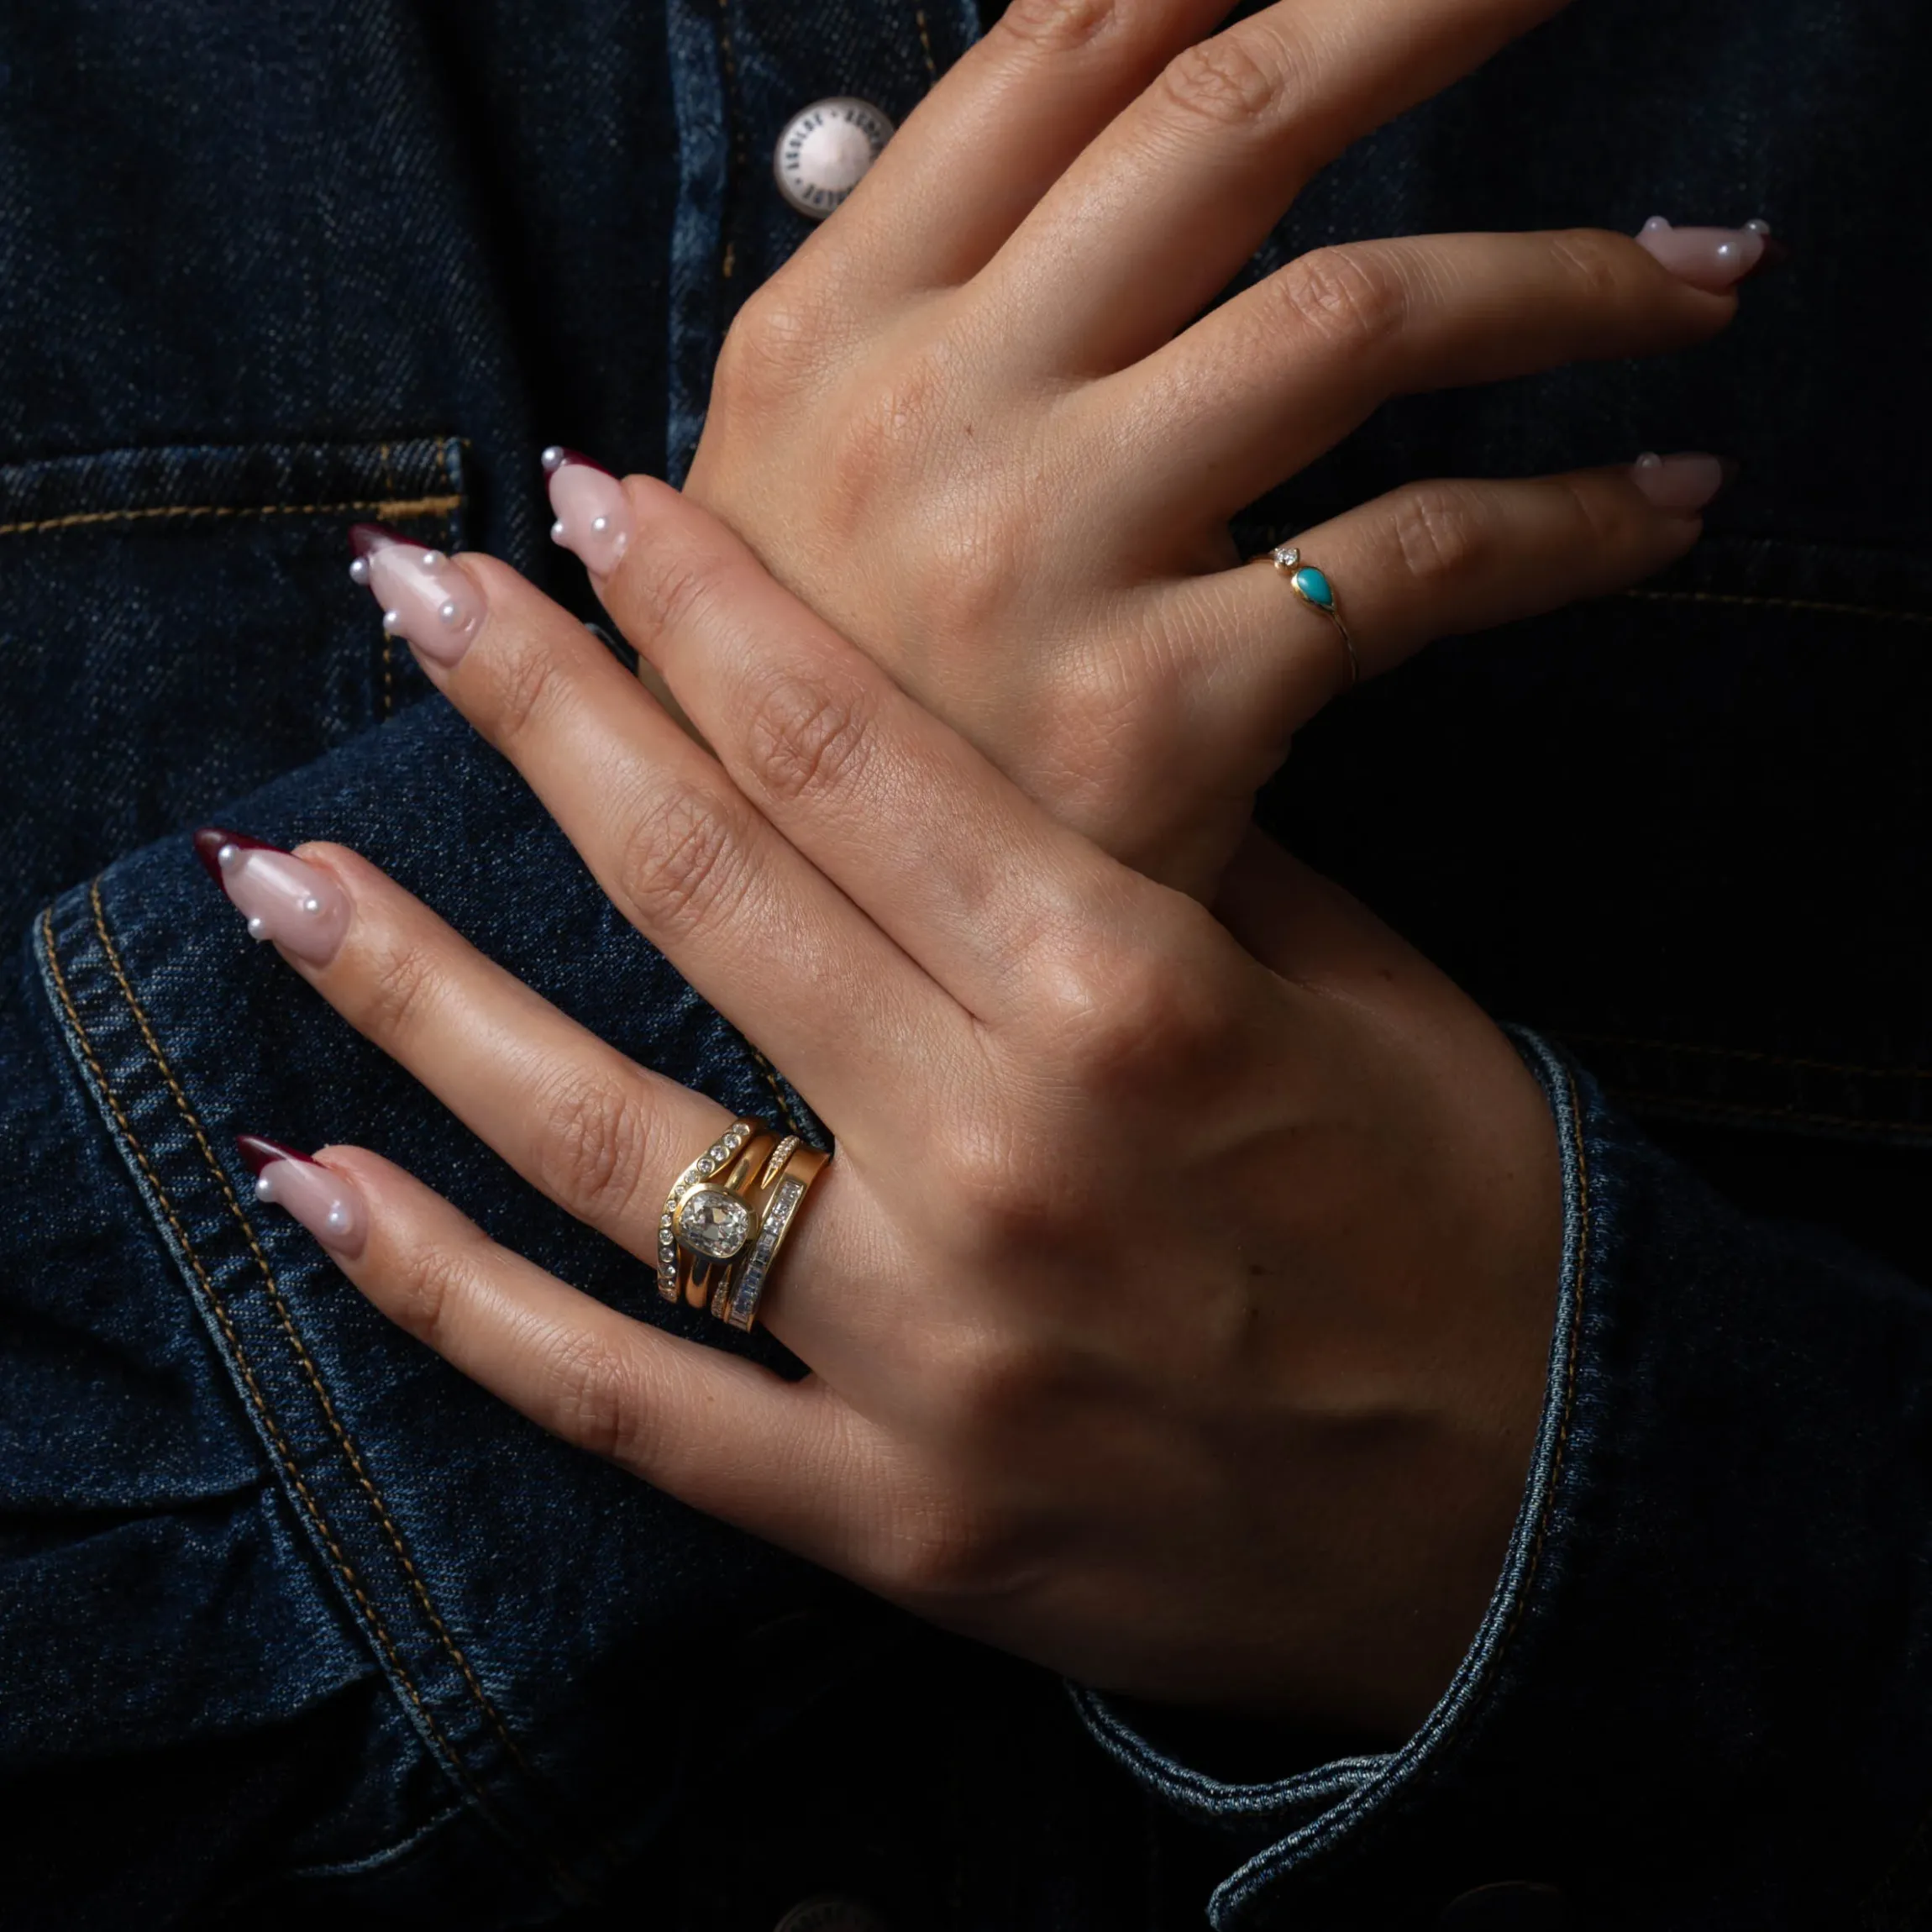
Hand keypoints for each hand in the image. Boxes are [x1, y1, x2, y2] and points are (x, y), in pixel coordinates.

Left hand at [213, 482, 1560, 1735]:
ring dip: (423, 988)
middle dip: (539, 714)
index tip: (585, 505)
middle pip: (709, 891)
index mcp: (1136, 996)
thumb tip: (979, 770)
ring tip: (282, 878)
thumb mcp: (1356, 997)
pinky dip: (453, 1301)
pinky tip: (317, 1191)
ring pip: (609, 1143)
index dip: (701, 610)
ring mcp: (926, 1353)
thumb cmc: (1463, 1222)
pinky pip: (626, 1402)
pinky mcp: (892, 1512)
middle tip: (408, 595)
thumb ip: (1158, 875)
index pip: (860, 753)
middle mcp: (1001, 1156)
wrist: (1535, 1512)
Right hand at [666, 0, 1768, 893]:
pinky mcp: (1161, 713)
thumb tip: (1082, 98)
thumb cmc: (848, 708)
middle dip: (1438, 3)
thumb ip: (934, 302)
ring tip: (1696, 280)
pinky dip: (1572, 520)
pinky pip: (1420, 558)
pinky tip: (1657, 506)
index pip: (1062, 46)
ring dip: (1565, 277)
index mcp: (828, 328)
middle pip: (1227, 117)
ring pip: (1355, 314)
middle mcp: (922, 411)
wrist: (834, 955)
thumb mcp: (805, 486)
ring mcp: (1039, 560)